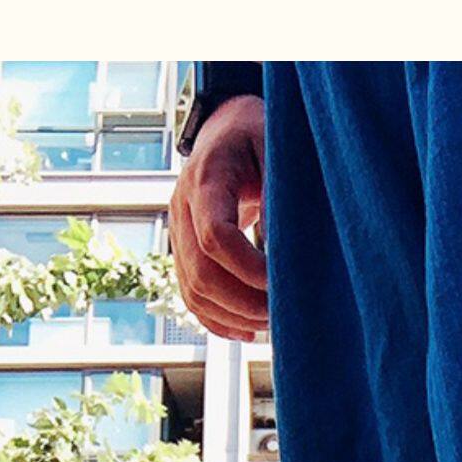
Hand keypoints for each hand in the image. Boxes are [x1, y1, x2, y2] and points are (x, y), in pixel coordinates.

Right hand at [170, 96, 268, 340]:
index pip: (215, 237)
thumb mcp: (273, 147)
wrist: (227, 130)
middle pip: (201, 274)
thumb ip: (276, 191)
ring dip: (234, 317)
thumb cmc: (257, 135)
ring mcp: (178, 232)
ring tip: (272, 323)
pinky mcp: (184, 250)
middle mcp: (182, 208)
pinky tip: (248, 332)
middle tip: (283, 314)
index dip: (248, 269)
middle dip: (244, 303)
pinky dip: (218, 321)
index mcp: (205, 179)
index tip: (282, 282)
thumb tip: (284, 245)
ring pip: (194, 292)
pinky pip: (192, 296)